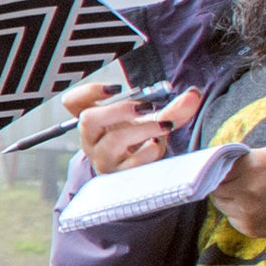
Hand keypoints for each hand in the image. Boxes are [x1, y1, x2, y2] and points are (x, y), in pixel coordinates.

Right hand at [63, 66, 193, 179]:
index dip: (89, 91)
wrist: (144, 173)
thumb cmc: (141, 142)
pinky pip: (130, 164)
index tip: (115, 88)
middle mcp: (92, 140)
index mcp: (94, 121)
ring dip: (143, 130)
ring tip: (164, 127)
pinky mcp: (117, 177)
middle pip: (87, 119)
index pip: (72, 102)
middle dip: (119, 110)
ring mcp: (102, 159)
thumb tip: (193, 94)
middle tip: (145, 108)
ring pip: (112, 141)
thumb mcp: (154, 121)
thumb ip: (174, 108)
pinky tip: (156, 147)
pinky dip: (148, 152)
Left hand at [215, 146, 265, 245]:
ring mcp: (247, 211)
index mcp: (250, 166)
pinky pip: (233, 218)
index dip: (222, 168)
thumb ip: (244, 159)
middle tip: (239, 182)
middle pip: (216, 187)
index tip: (226, 169)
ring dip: (230, 199)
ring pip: (222, 204)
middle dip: (225, 184)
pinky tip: (258, 207)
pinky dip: (239, 213)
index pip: (217, 167)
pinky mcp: (250, 228)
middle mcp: (245, 190)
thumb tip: (222, 163)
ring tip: (251, 194)